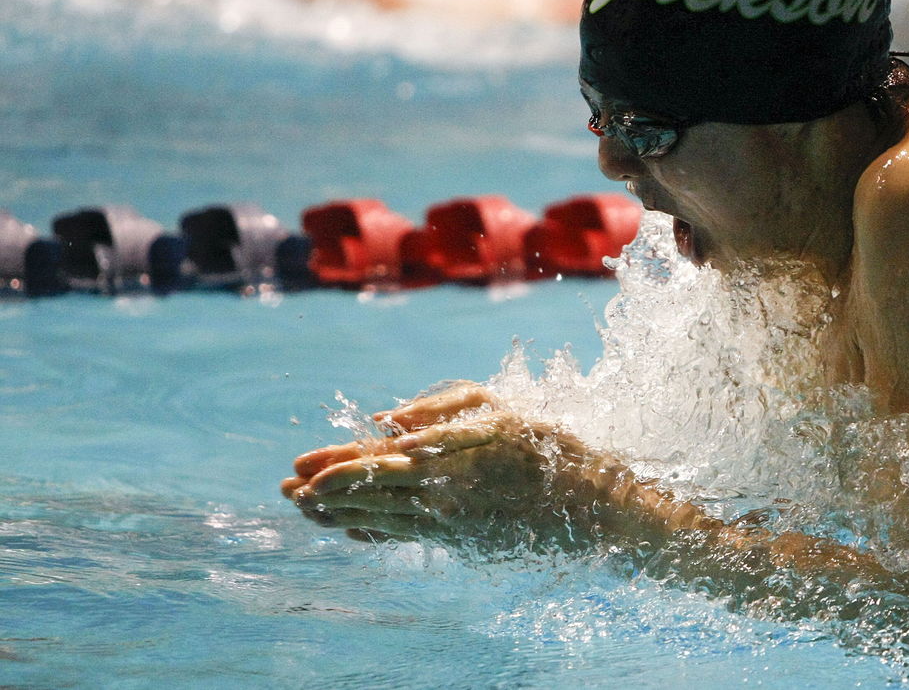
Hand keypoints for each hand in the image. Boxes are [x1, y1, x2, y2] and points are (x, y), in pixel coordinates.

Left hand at [281, 383, 578, 541]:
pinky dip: (372, 531)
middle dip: (323, 491)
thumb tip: (384, 418)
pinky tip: (350, 528)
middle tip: (285, 491)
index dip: (334, 462)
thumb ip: (437, 408)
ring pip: (379, 517)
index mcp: (445, 455)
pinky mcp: (457, 539)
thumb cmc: (543, 446)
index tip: (299, 465)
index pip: (375, 459)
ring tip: (304, 510)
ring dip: (337, 514)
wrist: (585, 503)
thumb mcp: (495, 409)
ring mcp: (447, 521)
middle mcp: (439, 492)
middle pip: (368, 491)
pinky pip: (403, 535)